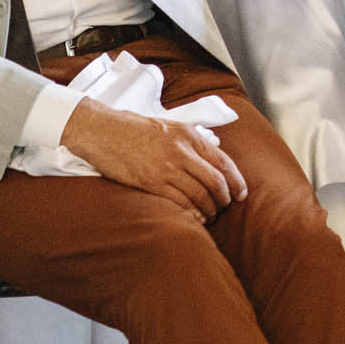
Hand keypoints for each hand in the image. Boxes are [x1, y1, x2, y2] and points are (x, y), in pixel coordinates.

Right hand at [59, 98, 247, 221]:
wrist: (103, 131)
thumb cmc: (134, 128)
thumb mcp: (169, 125)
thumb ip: (191, 140)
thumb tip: (211, 154)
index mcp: (188, 135)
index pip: (223, 161)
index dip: (236, 180)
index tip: (241, 192)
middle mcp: (181, 151)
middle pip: (215, 181)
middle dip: (225, 198)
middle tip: (226, 206)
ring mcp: (166, 168)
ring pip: (200, 194)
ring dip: (210, 209)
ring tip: (211, 215)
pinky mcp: (151, 182)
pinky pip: (179, 202)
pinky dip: (192, 213)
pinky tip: (195, 218)